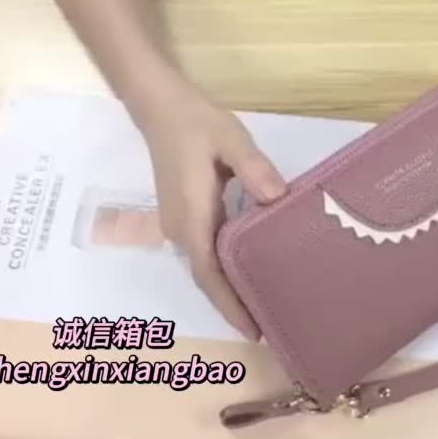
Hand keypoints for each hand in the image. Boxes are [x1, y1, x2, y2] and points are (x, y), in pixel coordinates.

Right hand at [131, 84, 286, 340]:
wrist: (160, 107)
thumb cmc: (197, 123)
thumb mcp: (231, 139)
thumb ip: (254, 169)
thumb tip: (277, 200)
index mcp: (192, 217)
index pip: (211, 274)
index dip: (231, 305)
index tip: (253, 331)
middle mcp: (181, 230)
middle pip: (207, 280)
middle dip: (233, 307)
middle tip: (269, 329)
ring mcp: (179, 225)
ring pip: (205, 269)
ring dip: (229, 291)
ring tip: (262, 310)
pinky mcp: (184, 217)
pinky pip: (206, 254)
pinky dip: (224, 272)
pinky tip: (247, 274)